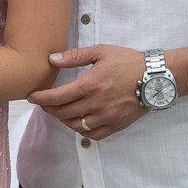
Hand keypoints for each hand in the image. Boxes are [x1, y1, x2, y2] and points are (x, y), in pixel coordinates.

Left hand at [26, 44, 148, 139]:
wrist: (155, 78)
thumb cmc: (128, 61)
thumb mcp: (100, 52)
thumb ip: (74, 56)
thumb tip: (52, 59)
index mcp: (90, 85)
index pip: (57, 97)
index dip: (40, 99)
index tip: (31, 97)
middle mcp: (96, 104)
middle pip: (63, 113)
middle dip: (48, 109)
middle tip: (42, 103)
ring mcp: (107, 117)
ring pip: (76, 126)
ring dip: (63, 120)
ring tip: (59, 111)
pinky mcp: (117, 125)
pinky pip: (93, 135)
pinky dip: (81, 130)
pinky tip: (77, 122)